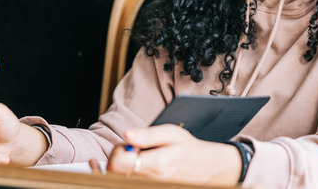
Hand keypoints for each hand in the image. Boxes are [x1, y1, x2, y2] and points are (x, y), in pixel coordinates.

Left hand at [106, 124, 241, 185]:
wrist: (203, 168)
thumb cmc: (186, 148)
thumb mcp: (171, 133)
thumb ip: (147, 135)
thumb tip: (126, 135)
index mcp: (155, 164)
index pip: (117, 162)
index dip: (118, 150)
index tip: (131, 144)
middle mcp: (150, 180)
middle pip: (114, 172)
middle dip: (120, 158)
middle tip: (136, 150)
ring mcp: (148, 186)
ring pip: (120, 177)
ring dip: (125, 166)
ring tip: (142, 158)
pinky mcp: (147, 187)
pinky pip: (128, 180)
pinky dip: (130, 172)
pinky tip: (142, 166)